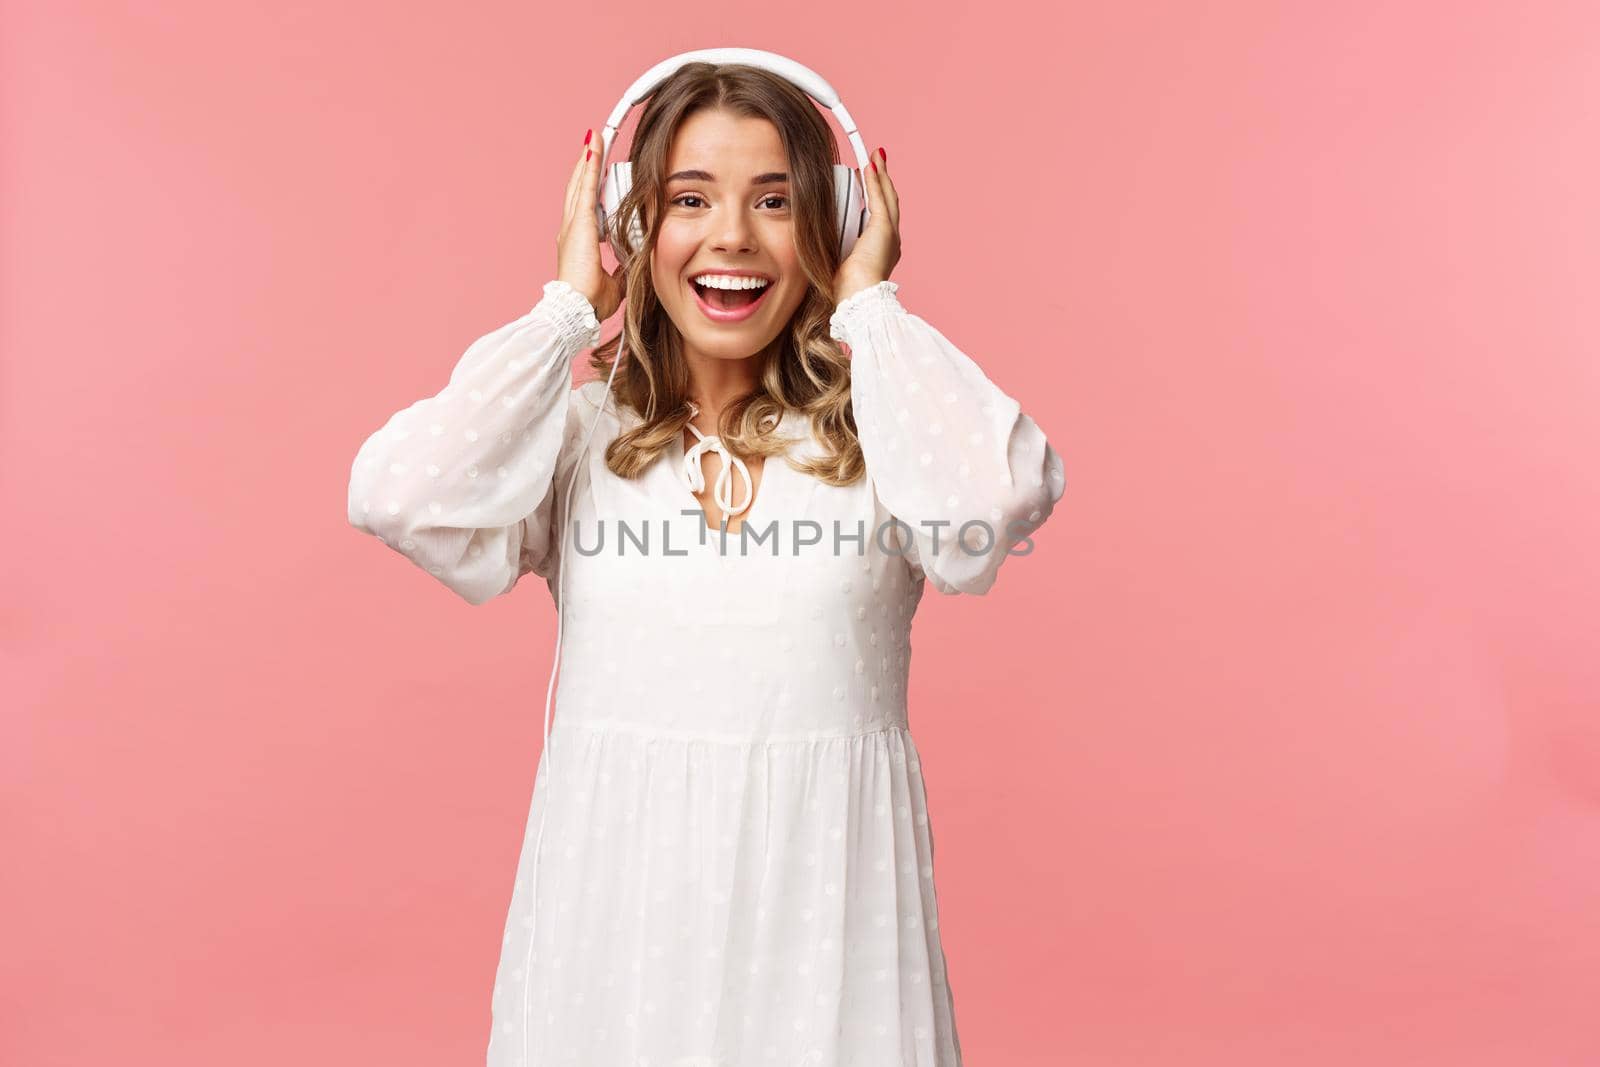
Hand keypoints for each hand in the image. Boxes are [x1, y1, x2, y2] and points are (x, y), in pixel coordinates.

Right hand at [557, 128, 624, 321]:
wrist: (576, 310)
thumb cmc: (588, 303)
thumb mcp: (614, 284)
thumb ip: (622, 271)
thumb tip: (633, 268)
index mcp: (578, 242)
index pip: (586, 207)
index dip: (591, 188)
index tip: (598, 173)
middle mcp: (571, 229)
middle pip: (580, 189)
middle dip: (587, 166)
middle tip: (594, 146)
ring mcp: (573, 224)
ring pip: (581, 183)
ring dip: (588, 159)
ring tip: (595, 139)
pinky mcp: (579, 223)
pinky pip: (586, 187)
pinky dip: (590, 166)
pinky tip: (594, 147)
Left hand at [832, 146, 900, 304]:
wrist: (859, 300)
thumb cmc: (846, 292)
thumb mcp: (836, 265)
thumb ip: (832, 250)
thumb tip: (815, 242)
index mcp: (880, 250)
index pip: (878, 216)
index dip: (874, 196)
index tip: (866, 181)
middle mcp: (890, 241)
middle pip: (887, 202)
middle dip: (881, 181)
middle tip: (875, 162)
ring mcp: (890, 235)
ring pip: (887, 197)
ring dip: (880, 175)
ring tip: (875, 158)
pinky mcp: (884, 230)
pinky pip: (879, 199)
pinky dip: (875, 181)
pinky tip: (869, 166)